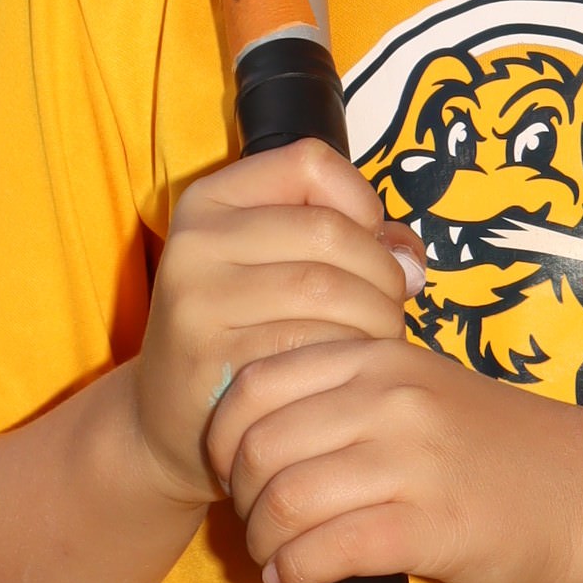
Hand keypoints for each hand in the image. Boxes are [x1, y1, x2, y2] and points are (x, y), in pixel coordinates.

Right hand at [132, 142, 421, 510]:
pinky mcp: (216, 360)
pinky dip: (349, 360)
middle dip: (382, 275)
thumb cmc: (245, 333)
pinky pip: (314, 347)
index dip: (360, 201)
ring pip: (329, 290)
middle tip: (388, 311)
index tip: (366, 244)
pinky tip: (344, 375)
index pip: (311, 163)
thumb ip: (351, 239)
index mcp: (211, 201)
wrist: (171, 420)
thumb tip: (411, 263)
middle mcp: (196, 243)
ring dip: (376, 322)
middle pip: (331, 232)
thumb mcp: (276, 265)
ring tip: (372, 344)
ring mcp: (200, 301)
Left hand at [210, 319, 582, 582]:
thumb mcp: (420, 388)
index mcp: (379, 357)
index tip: (235, 473)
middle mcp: (391, 399)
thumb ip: (346, 393)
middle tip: (257, 524)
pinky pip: (328, 549)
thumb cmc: (497, 448)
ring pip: (285, 499)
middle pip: (259, 446)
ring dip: (264, 540)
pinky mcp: (432, 526)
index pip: (255, 383)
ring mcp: (413, 461)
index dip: (223, 437)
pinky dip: (295, 571)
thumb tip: (251, 430)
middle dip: (241, 498)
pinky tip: (297, 578)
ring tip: (276, 555)